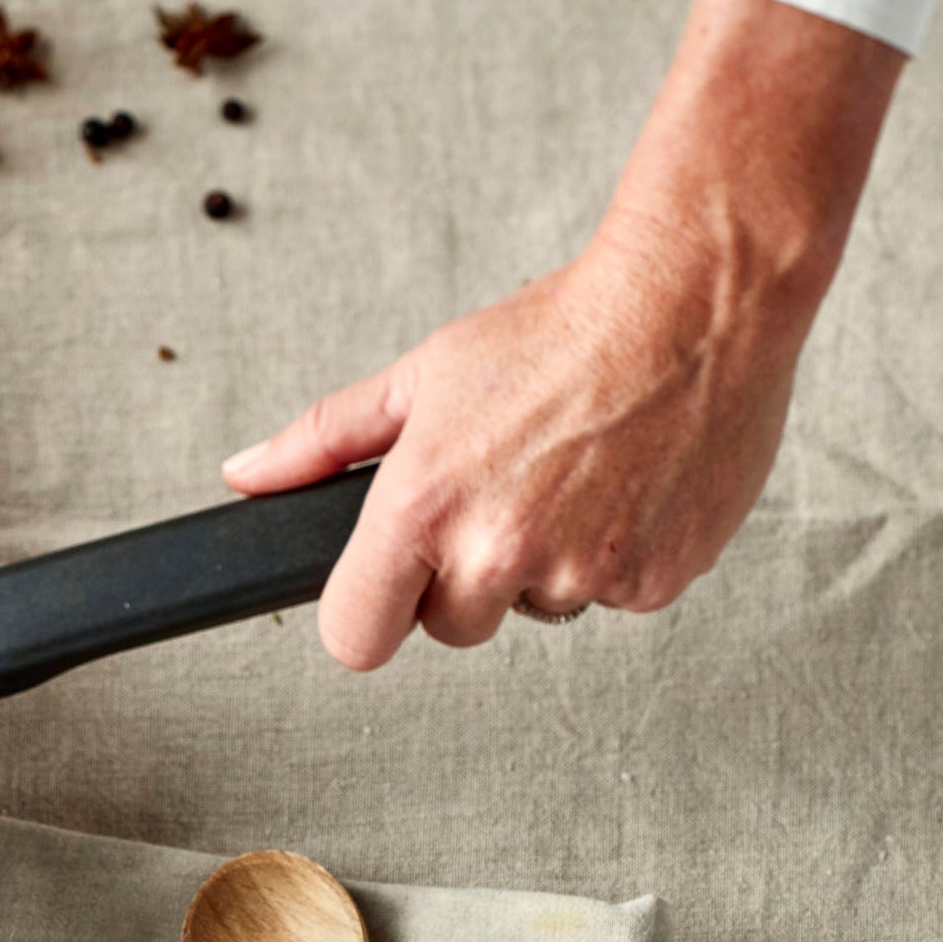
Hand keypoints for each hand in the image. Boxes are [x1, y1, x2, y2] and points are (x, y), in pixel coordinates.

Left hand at [224, 0, 903, 670]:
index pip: (356, 638)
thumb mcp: (419, 377)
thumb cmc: (558, 333)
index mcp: (424, 509)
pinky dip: (617, 554)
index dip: (371, 611)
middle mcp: (500, 553)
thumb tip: (249, 475)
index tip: (391, 584)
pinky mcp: (654, 582)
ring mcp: (582, 574)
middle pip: (451, 627)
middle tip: (502, 491)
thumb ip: (323, 440)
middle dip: (467, 575)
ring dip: (546, 561)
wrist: (693, 303)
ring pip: (536, 609)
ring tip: (572, 474)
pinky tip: (625, 484)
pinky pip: (613, 598)